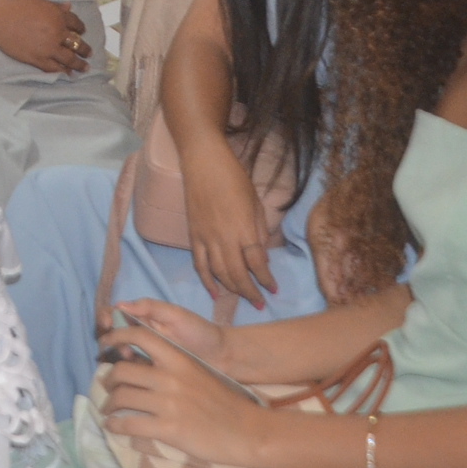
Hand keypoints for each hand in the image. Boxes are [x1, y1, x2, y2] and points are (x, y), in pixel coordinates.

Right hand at [0, 0, 91, 74]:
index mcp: (58, 17)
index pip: (75, 23)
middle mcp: (57, 33)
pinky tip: (67, 74)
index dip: (80, 28)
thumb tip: (68, 7)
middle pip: (76, 43)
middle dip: (84, 49)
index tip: (82, 31)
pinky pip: (53, 68)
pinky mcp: (37, 59)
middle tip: (89, 53)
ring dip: (79, 64)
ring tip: (85, 68)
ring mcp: (48, 48)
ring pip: (69, 59)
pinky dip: (62, 71)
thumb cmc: (15, 6)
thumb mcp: (38, 1)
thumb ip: (55, 6)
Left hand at [95, 320, 265, 464]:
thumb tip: (145, 365)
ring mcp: (169, 404)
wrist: (246, 430)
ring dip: (108, 405)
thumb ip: (174, 367)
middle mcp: (171, 378)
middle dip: (108, 381)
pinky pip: (129, 425)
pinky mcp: (168, 429)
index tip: (105, 345)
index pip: (141, 336)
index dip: (116, 337)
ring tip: (108, 410)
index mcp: (180, 360)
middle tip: (107, 388)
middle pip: (122, 371)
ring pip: (121, 398)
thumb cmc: (224, 403)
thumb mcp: (198, 374)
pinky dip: (115, 426)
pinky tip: (113, 427)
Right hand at [110, 297, 229, 363]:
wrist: (222, 359)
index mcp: (144, 317)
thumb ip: (150, 307)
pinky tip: (134, 373)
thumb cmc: (201, 332)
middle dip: (109, 338)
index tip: (108, 324)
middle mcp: (140, 335)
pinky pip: (130, 371)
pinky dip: (126, 371)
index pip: (115, 313)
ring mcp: (144, 354)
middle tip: (122, 347)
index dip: (106, 317)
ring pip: (117, 353)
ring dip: (117, 355)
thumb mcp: (176, 315)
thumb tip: (120, 305)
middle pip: (111, 333)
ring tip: (130, 358)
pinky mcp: (150, 373)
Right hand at [185, 144, 278, 310]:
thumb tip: (261, 256)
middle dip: (250, 292)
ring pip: (219, 272)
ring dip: (232, 289)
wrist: (204, 164)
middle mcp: (224, 238)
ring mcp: (206, 239)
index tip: (273, 290)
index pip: (256, 263)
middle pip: (237, 273)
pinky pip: (199, 264)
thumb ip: (259, 231)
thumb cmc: (235, 179)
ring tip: (243, 297)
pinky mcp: (193, 237)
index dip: (266, 279)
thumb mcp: (256, 203)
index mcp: (244, 228)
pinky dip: (206, 281)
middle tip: (259, 303)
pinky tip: (215, 292)